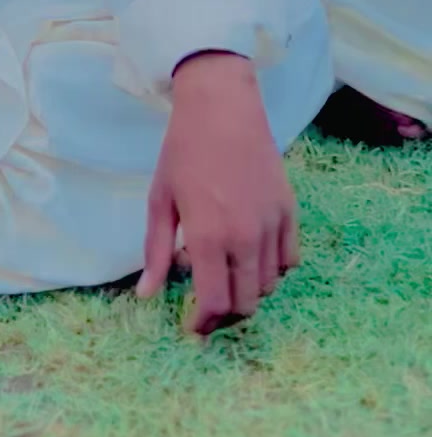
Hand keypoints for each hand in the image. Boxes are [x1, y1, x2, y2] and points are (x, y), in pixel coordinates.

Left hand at [137, 53, 298, 334]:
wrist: (222, 108)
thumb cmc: (183, 151)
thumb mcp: (160, 200)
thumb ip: (157, 252)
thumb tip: (147, 295)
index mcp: (209, 237)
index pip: (214, 302)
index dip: (203, 323)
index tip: (193, 328)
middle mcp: (246, 237)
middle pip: (246, 303)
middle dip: (226, 314)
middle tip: (207, 307)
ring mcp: (272, 225)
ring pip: (270, 285)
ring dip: (248, 291)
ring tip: (225, 273)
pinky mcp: (290, 211)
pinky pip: (289, 260)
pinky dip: (272, 269)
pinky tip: (251, 256)